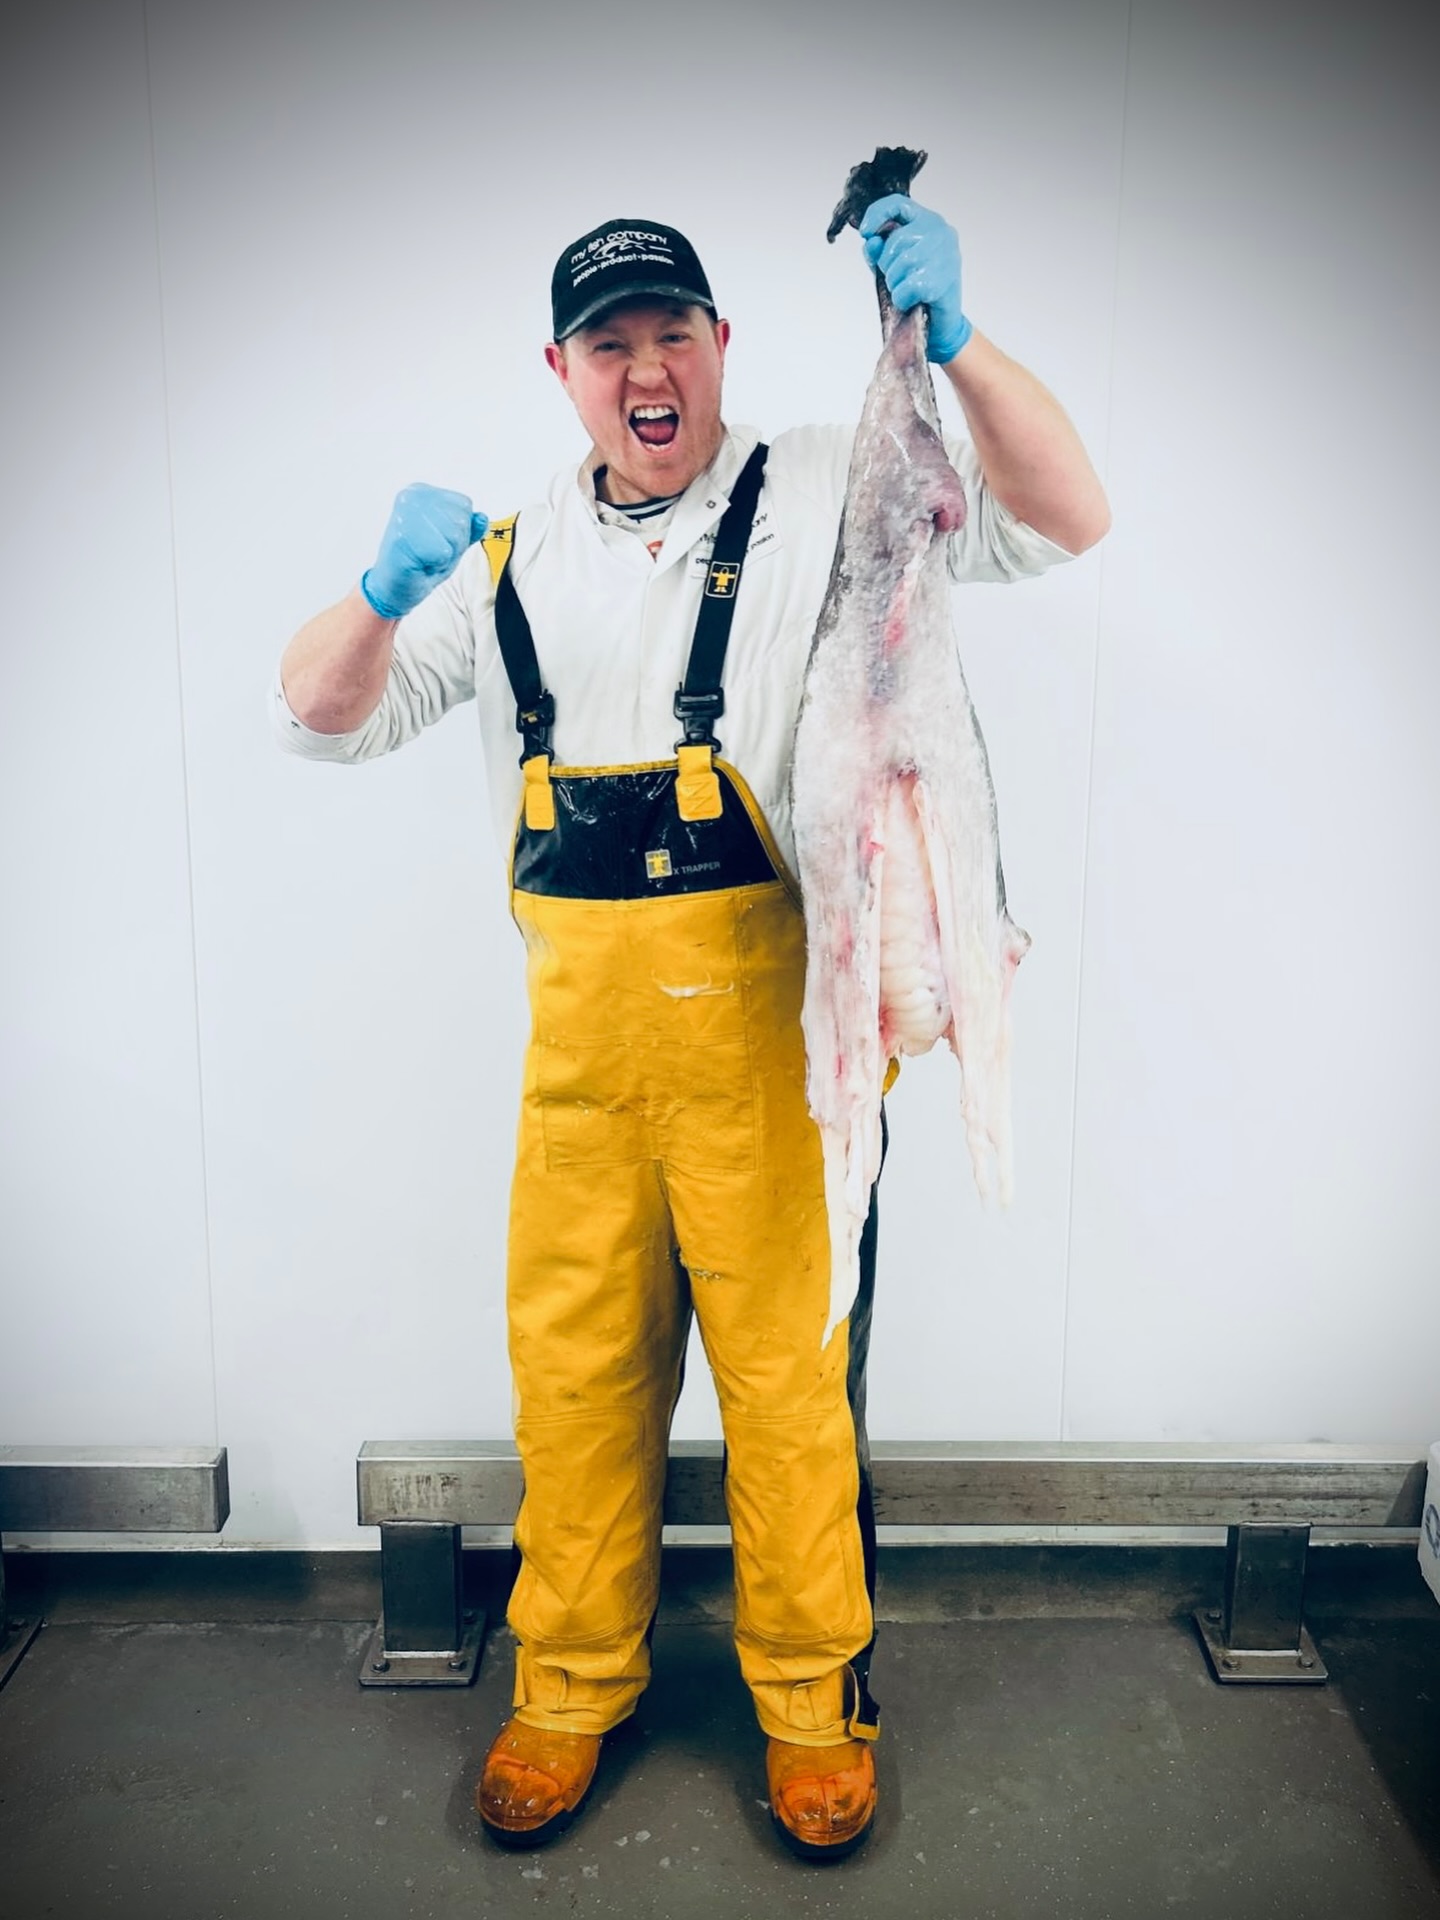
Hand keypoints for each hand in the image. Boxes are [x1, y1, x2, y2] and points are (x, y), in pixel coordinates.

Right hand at [361, 484, 488, 619]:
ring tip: (425, 558)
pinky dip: (436, 565)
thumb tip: (482, 518)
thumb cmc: (419, 562)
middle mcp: (411, 497)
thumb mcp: (451, 542)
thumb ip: (469, 529)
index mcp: (421, 491)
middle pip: (461, 519)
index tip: (436, 540)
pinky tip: (419, 564)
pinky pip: (443, 553)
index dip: (460, 531)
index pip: (465, 504)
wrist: (394, 587)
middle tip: (431, 552)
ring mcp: (405, 514)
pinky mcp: (403, 536)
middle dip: (454, 544)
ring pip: (455, 535)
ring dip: (446, 555)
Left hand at [859, 195, 972, 363]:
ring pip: (901, 263)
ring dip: (895, 284)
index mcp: (928, 221)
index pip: (898, 204)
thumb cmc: (917, 292)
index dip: (877, 214)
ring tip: (906, 291)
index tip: (866, 232)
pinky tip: (912, 301)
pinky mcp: (945, 279)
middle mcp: (941, 232)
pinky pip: (908, 287)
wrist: (941, 324)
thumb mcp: (893, 266)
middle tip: (897, 280)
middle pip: (896, 240)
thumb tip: (870, 242)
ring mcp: (946, 254)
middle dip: (887, 265)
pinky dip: (902, 299)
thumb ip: (878, 251)